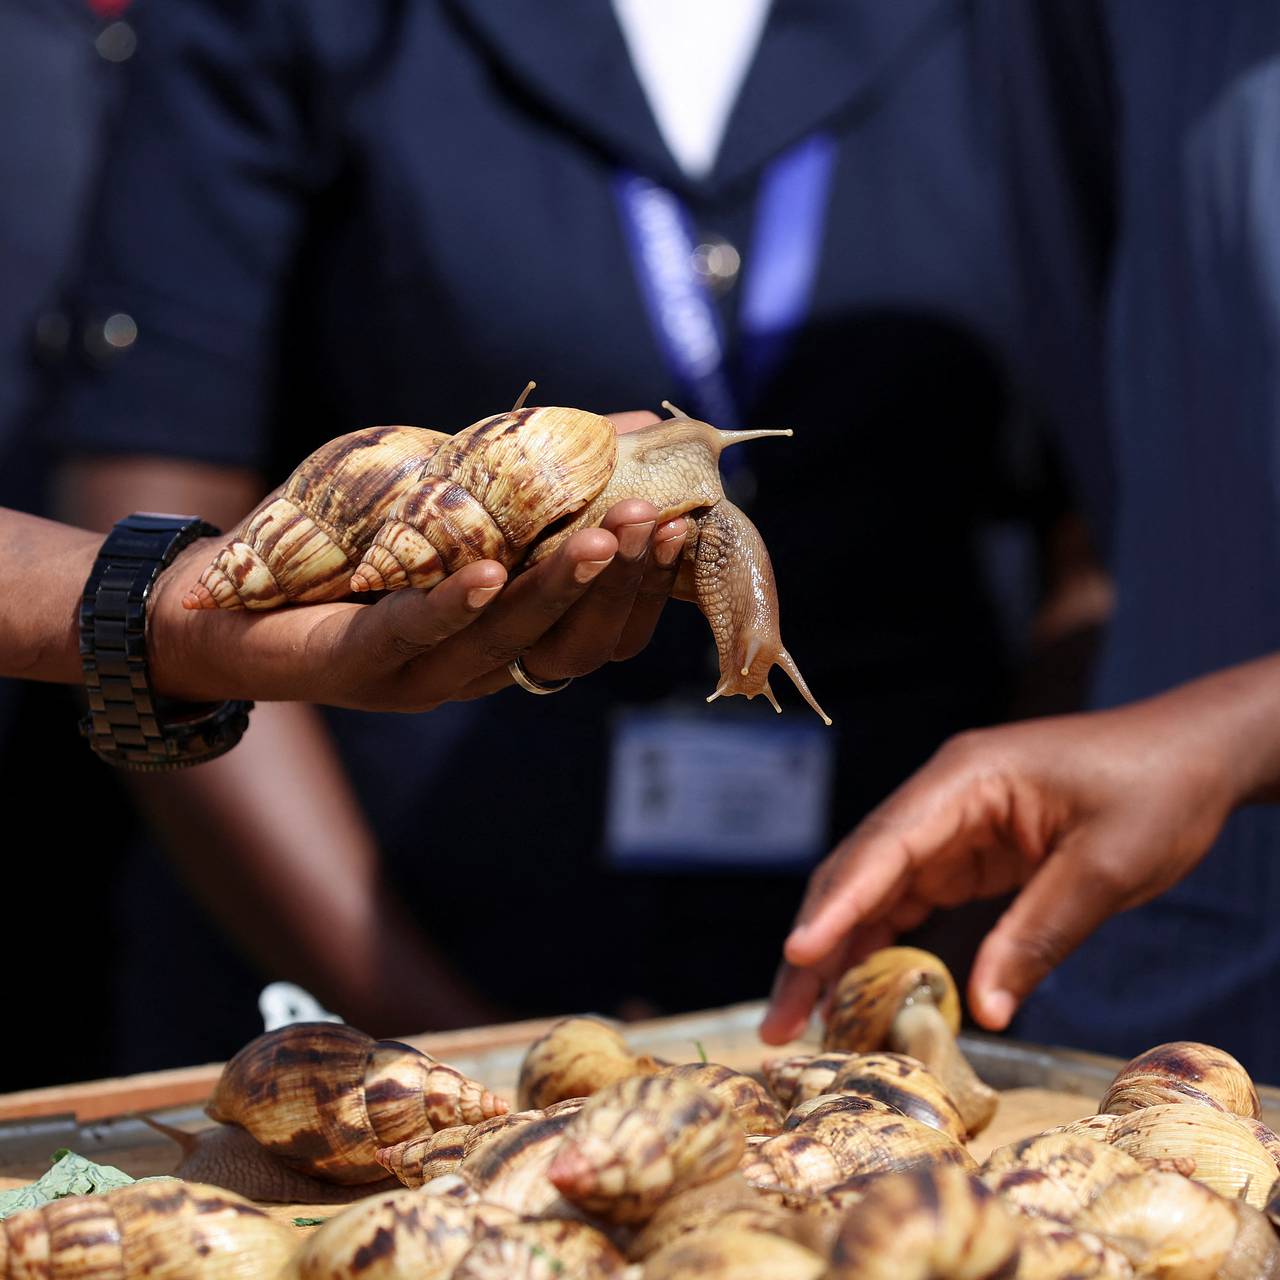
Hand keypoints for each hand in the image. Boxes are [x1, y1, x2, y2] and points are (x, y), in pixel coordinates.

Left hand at [149, 497, 686, 708]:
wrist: (230, 603)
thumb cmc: (357, 545)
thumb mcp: (460, 498)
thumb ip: (542, 474)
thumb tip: (642, 421)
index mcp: (513, 639)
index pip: (606, 633)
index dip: (648, 588)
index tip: (681, 521)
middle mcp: (482, 669)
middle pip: (575, 645)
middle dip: (619, 583)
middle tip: (653, 520)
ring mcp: (424, 676)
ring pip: (509, 639)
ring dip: (559, 587)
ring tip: (601, 535)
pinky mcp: (361, 664)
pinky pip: (419, 635)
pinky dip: (457, 603)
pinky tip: (489, 566)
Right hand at [759, 669, 1279, 1043]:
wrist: (1195, 755)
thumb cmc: (1155, 791)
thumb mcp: (1107, 868)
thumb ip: (1038, 935)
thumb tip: (983, 1013)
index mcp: (964, 779)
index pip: (884, 845)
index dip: (838, 904)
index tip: (798, 955)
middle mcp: (940, 799)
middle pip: (858, 874)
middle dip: (815, 946)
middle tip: (779, 1020)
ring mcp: (948, 826)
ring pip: (873, 894)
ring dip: (838, 955)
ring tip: (804, 1023)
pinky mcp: (966, 853)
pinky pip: (909, 903)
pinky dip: (883, 948)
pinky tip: (861, 994)